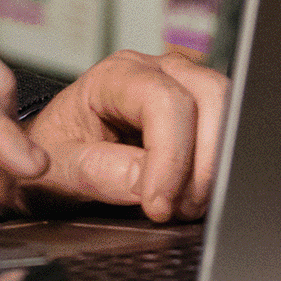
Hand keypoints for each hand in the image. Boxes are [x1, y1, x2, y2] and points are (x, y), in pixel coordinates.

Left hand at [0, 48, 228, 224]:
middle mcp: (157, 71)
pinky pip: (229, 130)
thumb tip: (145, 181)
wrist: (51, 158)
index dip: (170, 156)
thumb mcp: (58, 168)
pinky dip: (219, 167)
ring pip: (229, 110)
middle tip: (177, 208)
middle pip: (210, 96)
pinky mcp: (200, 113)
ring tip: (184, 205)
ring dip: (215, 165)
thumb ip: (97, 172)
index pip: (163, 101)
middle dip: (203, 161)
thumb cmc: (53, 155)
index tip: (158, 204)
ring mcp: (184, 87)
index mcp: (116, 75)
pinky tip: (193, 196)